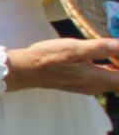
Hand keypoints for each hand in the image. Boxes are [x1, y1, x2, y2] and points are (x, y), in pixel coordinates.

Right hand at [4, 37, 118, 95]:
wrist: (26, 70)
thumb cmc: (47, 58)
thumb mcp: (73, 48)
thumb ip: (100, 48)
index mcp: (96, 79)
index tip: (118, 49)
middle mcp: (96, 87)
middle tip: (114, 48)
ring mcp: (90, 87)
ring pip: (114, 80)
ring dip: (117, 66)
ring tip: (112, 50)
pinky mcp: (84, 83)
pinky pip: (105, 78)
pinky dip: (111, 68)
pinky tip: (105, 56)